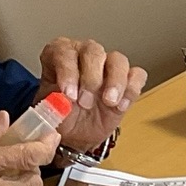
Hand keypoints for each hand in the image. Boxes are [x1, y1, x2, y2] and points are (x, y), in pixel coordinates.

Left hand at [39, 37, 146, 153]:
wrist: (77, 134)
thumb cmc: (62, 116)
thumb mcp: (48, 110)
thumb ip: (52, 103)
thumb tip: (61, 101)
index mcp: (60, 56)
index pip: (63, 51)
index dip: (67, 70)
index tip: (68, 93)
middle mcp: (84, 55)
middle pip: (93, 51)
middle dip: (91, 78)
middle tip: (85, 102)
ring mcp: (108, 66)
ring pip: (118, 60)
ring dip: (115, 82)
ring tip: (109, 102)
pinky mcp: (127, 81)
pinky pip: (137, 75)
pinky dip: (131, 89)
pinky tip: (120, 106)